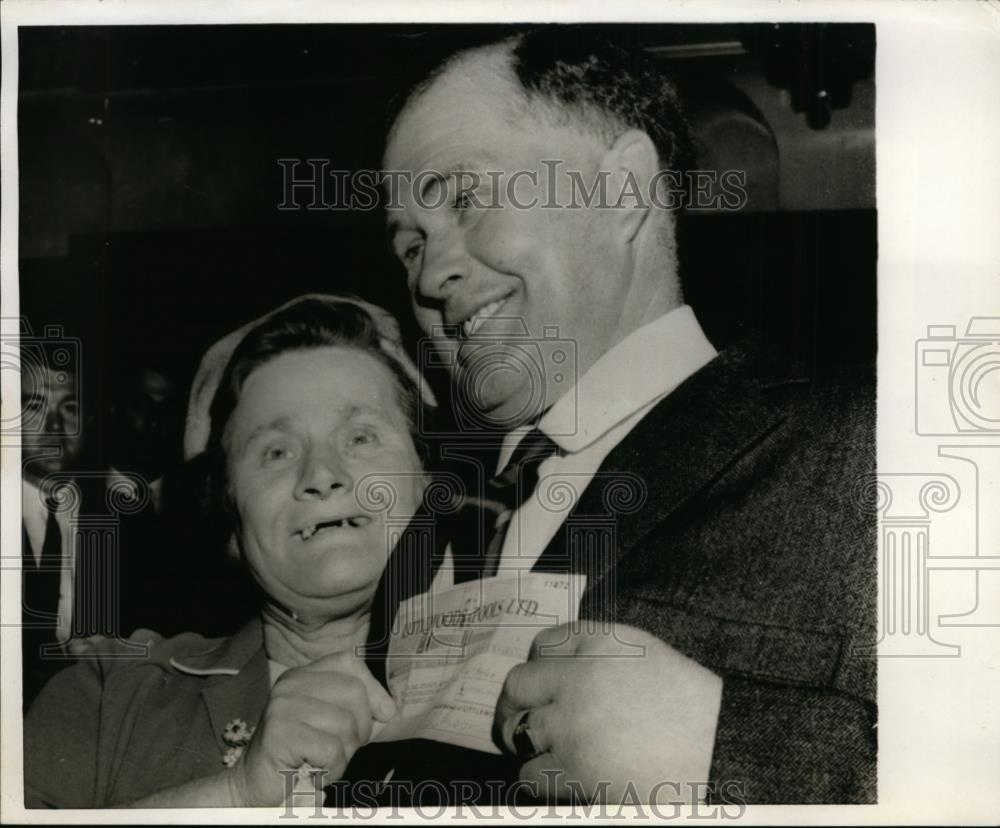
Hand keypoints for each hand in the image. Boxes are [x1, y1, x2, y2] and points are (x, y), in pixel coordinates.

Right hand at [229, 651, 395, 806]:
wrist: (254, 785)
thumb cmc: (299, 754)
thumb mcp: (328, 722)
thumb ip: (354, 709)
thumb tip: (389, 709)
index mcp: (302, 675)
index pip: (348, 663)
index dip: (373, 687)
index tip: (385, 713)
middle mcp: (291, 684)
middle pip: (354, 694)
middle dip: (361, 728)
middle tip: (344, 750)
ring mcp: (283, 706)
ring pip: (345, 725)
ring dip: (344, 754)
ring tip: (325, 763)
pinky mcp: (280, 733)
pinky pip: (331, 750)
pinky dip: (331, 769)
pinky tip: (315, 773)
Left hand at [495, 622, 722, 803]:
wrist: (725, 751)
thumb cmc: (694, 707)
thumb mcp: (647, 655)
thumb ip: (598, 655)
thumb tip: (555, 672)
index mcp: (601, 641)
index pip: (542, 643)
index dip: (537, 666)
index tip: (538, 683)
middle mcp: (579, 676)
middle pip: (517, 685)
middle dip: (513, 705)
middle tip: (516, 720)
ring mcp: (573, 724)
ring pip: (520, 731)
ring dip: (530, 744)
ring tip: (547, 752)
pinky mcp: (575, 769)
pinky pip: (531, 774)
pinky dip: (541, 778)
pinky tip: (561, 777)